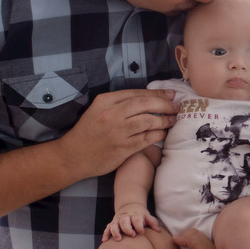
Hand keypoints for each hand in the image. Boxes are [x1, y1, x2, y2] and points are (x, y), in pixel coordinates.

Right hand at [58, 89, 176, 177]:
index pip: (136, 93)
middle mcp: (112, 114)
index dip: (156, 93)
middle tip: (175, 106)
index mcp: (106, 101)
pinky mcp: (123, 148)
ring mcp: (118, 132)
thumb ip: (118, 103)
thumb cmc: (88, 131)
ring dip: (164, 120)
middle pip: (145, 104)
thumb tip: (146, 98)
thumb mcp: (98, 109)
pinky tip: (163, 133)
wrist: (74, 155)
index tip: (169, 94)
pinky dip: (158, 134)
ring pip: (148, 121)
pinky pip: (146, 138)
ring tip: (172, 120)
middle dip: (164, 104)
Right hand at [102, 204, 161, 241]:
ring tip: (118, 239)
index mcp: (135, 215)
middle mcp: (125, 217)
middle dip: (127, 228)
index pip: (136, 219)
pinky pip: (107, 228)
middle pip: (124, 221)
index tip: (142, 232)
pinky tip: (105, 240)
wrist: (129, 207)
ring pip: (114, 225)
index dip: (139, 225)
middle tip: (132, 235)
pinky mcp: (112, 224)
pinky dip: (105, 234)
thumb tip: (158, 231)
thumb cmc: (141, 216)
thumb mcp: (147, 217)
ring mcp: (118, 220)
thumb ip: (153, 222)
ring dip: (115, 231)